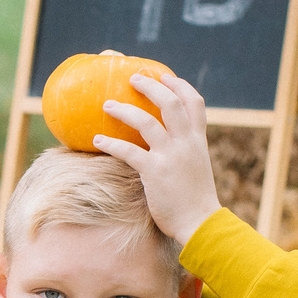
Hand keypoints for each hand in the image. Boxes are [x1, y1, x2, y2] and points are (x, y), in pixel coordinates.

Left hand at [95, 64, 223, 243]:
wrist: (201, 222)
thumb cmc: (194, 198)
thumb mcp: (195, 166)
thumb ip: (183, 150)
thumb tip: (164, 142)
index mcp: (197, 140)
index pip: (195, 104)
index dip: (180, 86)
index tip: (164, 75)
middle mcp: (186, 143)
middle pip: (170, 103)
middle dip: (151, 86)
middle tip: (132, 78)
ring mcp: (171, 156)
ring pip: (146, 121)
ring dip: (124, 110)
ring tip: (107, 105)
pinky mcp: (155, 172)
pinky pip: (128, 151)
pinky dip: (110, 144)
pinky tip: (96, 141)